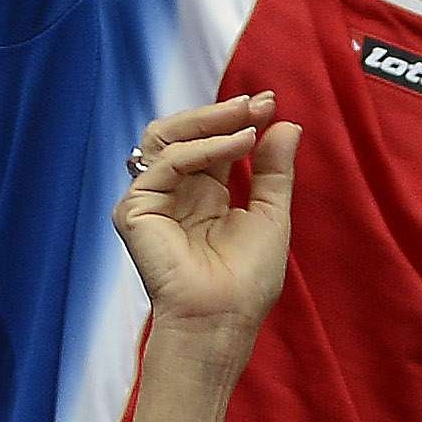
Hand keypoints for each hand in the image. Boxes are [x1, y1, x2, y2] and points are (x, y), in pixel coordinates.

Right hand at [114, 98, 299, 337]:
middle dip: (222, 113)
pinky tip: (240, 144)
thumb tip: (286, 124)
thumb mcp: (270, 214)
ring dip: (210, 121)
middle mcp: (175, 192)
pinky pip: (167, 163)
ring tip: (248, 117)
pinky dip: (204, 148)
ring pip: (166, 137)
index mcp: (203, 194)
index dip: (237, 119)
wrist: (223, 319)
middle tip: (258, 102)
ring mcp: (151, 199)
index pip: (213, 142)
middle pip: (183, 132)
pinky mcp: (135, 210)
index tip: (270, 102)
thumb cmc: (247, 280)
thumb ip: (273, 170)